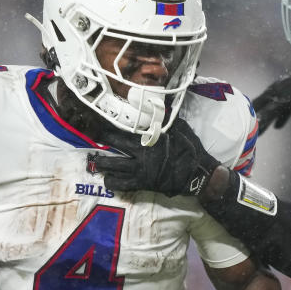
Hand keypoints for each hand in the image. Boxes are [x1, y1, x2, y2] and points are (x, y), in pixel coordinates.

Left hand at [92, 117, 219, 196]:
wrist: (196, 172)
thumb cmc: (188, 148)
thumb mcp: (179, 128)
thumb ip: (165, 120)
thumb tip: (159, 105)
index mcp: (147, 138)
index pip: (124, 129)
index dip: (110, 127)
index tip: (99, 123)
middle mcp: (139, 153)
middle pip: (114, 145)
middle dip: (102, 141)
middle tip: (94, 138)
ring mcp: (139, 169)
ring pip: (114, 166)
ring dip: (103, 164)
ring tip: (96, 163)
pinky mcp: (142, 183)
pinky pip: (122, 184)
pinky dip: (112, 182)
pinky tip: (107, 180)